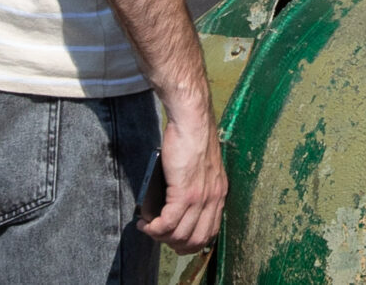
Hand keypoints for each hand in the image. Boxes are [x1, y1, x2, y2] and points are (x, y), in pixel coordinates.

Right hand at [141, 93, 227, 253]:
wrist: (192, 120)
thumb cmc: (192, 139)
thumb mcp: (202, 169)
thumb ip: (196, 189)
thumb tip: (176, 208)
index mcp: (219, 194)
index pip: (210, 232)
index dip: (190, 242)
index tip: (174, 239)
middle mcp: (214, 198)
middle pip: (197, 240)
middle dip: (175, 245)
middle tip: (159, 237)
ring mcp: (200, 197)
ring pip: (180, 234)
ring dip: (160, 237)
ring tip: (148, 228)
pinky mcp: (184, 192)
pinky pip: (168, 223)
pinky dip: (154, 228)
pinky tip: (146, 223)